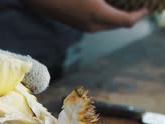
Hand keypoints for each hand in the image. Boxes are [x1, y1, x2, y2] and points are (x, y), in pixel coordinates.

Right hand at [22, 0, 147, 31]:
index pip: (127, 21)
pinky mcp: (74, 24)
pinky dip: (105, 16)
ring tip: (120, 4)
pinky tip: (103, 4)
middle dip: (128, 16)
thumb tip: (116, 0)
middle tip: (134, 5)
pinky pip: (96, 23)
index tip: (145, 8)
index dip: (139, 15)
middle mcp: (91, 25)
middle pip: (118, 25)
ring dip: (116, 16)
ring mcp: (82, 26)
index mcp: (97, 14)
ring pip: (107, 24)